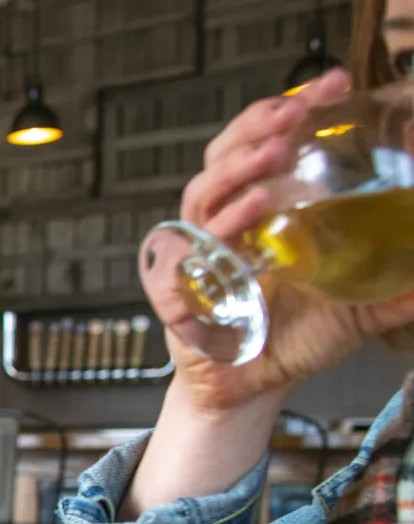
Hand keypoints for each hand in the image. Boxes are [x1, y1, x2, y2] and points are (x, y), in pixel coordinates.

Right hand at [156, 68, 413, 414]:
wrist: (251, 390)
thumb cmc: (292, 340)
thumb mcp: (359, 304)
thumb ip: (396, 287)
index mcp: (262, 211)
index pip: (267, 144)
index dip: (291, 110)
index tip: (334, 85)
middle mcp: (226, 223)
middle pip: (224, 156)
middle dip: (256, 127)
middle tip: (296, 111)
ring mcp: (199, 255)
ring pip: (201, 195)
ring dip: (234, 170)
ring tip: (271, 154)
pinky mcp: (179, 294)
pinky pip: (183, 260)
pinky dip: (213, 236)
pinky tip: (246, 220)